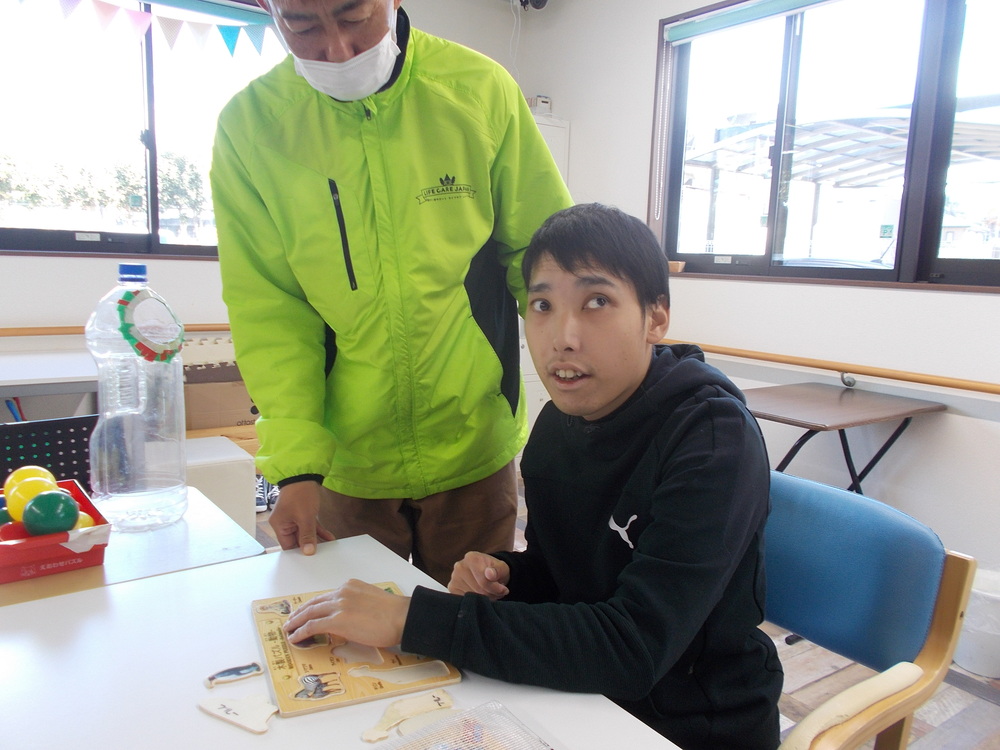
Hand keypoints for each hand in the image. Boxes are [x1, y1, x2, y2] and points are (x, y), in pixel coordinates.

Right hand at [268, 481, 335, 554]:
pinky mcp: (302, 514)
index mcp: (279, 525)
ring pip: (305, 533)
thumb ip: (307, 535)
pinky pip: (310, 526)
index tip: (309, 559)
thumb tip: (308, 551)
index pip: (287, 545)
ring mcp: (294, 518)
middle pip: (297, 540)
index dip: (298, 552)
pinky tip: (329, 537)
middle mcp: (285, 523)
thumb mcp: (305, 517)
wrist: (305, 475)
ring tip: (328, 547)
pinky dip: (319, 531)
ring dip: (317, 539)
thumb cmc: (300, 494)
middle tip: (321, 554)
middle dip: (310, 546)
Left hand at [283, 579, 409, 647]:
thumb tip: (349, 619)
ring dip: (296, 622)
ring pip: (309, 613)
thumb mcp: (371, 601)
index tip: (306, 611)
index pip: (326, 596)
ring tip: (289, 630)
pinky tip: (295, 637)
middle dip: (299, 613)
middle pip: (314, 603)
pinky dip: (301, 632)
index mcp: (350, 586)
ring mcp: (338, 606)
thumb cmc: (394, 614)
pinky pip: (312, 626)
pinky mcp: (337, 621)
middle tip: (291, 620)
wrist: (402, 617)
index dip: (313, 606)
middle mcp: (342, 592)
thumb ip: (356, 605)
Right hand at [448, 551, 509, 599]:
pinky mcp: (452, 589)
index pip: (484, 580)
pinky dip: (475, 601)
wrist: (486, 572)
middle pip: (478, 589)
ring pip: (472, 597)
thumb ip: (498, 570)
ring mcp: (454, 578)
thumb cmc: (495, 570)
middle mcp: (460, 566)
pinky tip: (480, 595)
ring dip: (484, 599)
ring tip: (489, 592)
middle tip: (497, 592)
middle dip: (491, 594)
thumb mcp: (502, 568)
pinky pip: (465, 600)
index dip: (495, 588)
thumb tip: (490, 574)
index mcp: (472, 558)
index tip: (503, 589)